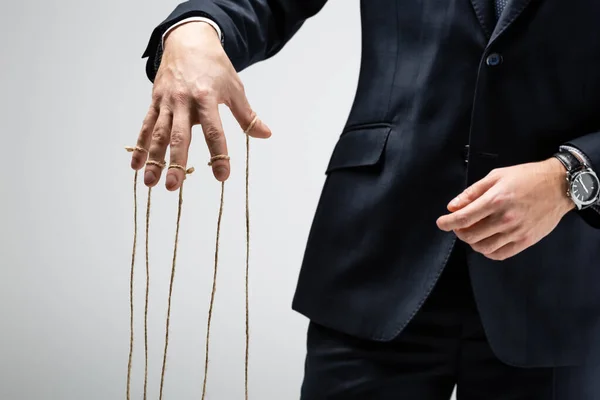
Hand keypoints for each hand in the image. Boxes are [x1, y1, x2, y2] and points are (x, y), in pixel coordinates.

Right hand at [131, 21, 271, 189]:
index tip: (222, 176)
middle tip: (174, 186)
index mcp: (206, 98)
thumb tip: (265, 134)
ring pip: (158, 134)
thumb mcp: (235, 88)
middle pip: (180, 136)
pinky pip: (146, 126)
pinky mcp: (155, 101)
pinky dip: (139, 146)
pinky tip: (136, 165)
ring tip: (150, 183)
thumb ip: (246, 115)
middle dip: (176, 162)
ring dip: (153, 159)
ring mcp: (166, 102)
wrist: (188, 40)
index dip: (219, 154)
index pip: (214, 131)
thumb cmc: (214, 66)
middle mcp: (183, 101)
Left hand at [436, 158, 575, 260]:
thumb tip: (453, 207)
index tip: (441, 223)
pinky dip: (488, 251)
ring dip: (472, 242)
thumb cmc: (526, 177)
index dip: (447, 223)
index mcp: (495, 200)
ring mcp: (516, 232)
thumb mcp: (496, 176)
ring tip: (474, 232)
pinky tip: (487, 241)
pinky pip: (500, 255)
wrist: (559, 185)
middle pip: (470, 236)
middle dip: (459, 232)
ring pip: (483, 248)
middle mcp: (505, 219)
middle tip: (459, 225)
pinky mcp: (526, 241)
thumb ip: (472, 192)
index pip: (463, 218)